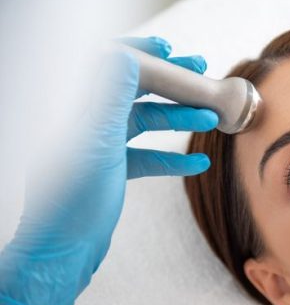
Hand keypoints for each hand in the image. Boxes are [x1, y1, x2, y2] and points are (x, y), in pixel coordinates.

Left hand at [0, 36, 218, 304]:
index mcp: (76, 109)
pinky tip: (199, 164)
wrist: (63, 253)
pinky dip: (171, 158)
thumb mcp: (96, 142)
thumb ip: (110, 96)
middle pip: (132, 90)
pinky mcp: (111, 171)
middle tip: (201, 74)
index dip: (139, 54)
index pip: (107, 65)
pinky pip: (146, 157)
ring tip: (210, 119)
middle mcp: (86, 122)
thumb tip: (125, 54)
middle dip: (169, 83)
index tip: (171, 51)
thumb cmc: (72, 200)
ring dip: (178, 119)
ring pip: (144, 122)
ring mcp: (99, 147)